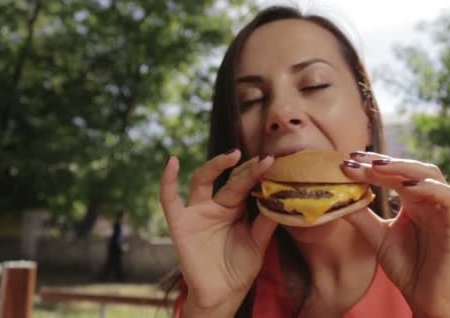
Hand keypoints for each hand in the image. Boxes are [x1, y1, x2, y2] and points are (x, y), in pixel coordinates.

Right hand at [159, 150, 276, 312]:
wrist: (222, 295)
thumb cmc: (239, 269)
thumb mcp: (258, 243)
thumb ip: (266, 222)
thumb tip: (281, 197)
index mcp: (235, 208)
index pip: (246, 185)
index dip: (258, 174)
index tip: (272, 162)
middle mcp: (216, 205)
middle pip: (229, 179)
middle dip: (245, 169)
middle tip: (262, 160)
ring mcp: (197, 212)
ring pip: (202, 180)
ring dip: (216, 165)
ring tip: (234, 155)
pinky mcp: (180, 223)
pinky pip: (169, 200)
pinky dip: (167, 181)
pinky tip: (173, 162)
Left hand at [342, 152, 449, 316]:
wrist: (425, 297)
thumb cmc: (406, 266)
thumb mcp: (377, 236)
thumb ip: (361, 217)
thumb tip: (336, 198)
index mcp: (413, 200)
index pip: (394, 173)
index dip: (372, 164)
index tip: (348, 161)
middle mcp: (430, 199)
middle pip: (411, 168)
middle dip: (385, 162)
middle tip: (359, 160)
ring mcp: (445, 209)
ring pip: (431, 175)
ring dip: (405, 169)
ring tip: (378, 168)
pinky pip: (448, 198)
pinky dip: (429, 188)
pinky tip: (407, 187)